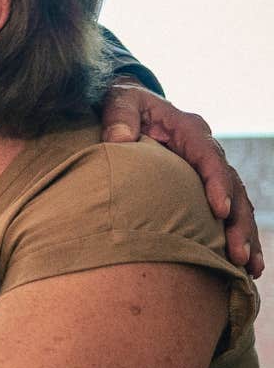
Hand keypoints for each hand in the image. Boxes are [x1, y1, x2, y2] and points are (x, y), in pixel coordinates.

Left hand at [103, 79, 261, 276]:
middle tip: (238, 254)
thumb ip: (119, 117)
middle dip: (238, 222)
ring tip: (249, 267)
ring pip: (237, 204)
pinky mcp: (204, 186)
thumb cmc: (124, 104)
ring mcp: (208, 170)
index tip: (218, 211)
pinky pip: (227, 212)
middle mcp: (207, 151)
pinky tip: (242, 266)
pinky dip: (236, 236)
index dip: (218, 184)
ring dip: (244, 235)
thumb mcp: (118, 100)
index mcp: (190, 130)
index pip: (210, 158)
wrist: (129, 106)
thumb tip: (120, 139)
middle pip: (233, 187)